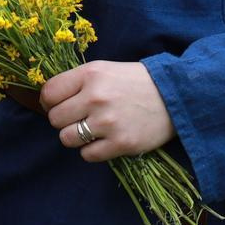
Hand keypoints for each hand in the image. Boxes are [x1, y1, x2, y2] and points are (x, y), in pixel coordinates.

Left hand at [38, 61, 173, 162]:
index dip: (49, 102)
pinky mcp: (121, 143)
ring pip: (67, 138)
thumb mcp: (105, 69)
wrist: (176, 96)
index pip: (49, 93)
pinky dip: (93, 150)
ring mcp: (108, 122)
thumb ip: (77, 82)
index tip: (58, 106)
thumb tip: (48, 100)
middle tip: (80, 118)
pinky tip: (105, 140)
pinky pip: (87, 155)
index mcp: (91, 74)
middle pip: (55, 118)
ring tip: (92, 130)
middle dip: (64, 120)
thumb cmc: (136, 82)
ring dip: (76, 137)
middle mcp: (96, 97)